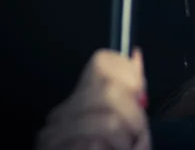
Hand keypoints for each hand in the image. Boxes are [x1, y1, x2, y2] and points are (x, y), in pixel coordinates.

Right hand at [36, 48, 150, 149]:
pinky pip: (94, 144)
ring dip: (127, 142)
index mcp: (80, 101)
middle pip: (110, 91)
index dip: (130, 74)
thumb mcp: (129, 129)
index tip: (140, 96)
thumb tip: (135, 55)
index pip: (102, 61)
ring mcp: (53, 137)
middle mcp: (62, 114)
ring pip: (108, 121)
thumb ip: (132, 96)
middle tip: (136, 137)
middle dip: (134, 116)